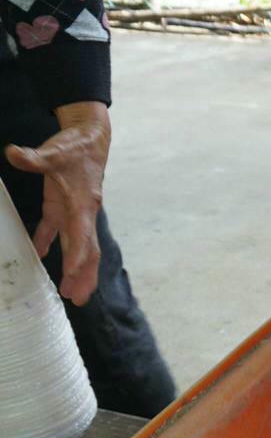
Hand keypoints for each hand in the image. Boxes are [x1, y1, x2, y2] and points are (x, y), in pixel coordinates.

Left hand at [4, 102, 110, 305]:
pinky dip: (50, 244)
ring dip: (75, 270)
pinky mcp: (63, 206)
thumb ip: (34, 157)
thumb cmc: (76, 146)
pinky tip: (42, 257)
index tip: (73, 276)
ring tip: (72, 294)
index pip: (82, 236)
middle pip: (87, 250)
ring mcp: (74, 212)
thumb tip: (13, 153)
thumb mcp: (55, 150)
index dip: (78, 257)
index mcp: (83, 203)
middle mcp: (83, 213)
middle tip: (78, 299)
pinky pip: (57, 231)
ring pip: (77, 246)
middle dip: (84, 275)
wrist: (90, 138)